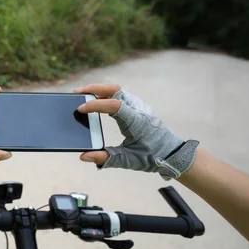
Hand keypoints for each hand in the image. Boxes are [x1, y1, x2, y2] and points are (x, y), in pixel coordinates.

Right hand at [74, 84, 198, 178]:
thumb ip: (105, 158)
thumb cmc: (152, 157)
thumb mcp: (127, 160)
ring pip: (117, 89)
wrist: (172, 154)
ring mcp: (139, 106)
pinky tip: (97, 102)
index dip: (95, 105)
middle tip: (76, 93)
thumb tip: (84, 156)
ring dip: (99, 90)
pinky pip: (121, 95)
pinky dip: (106, 94)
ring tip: (83, 95)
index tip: (80, 109)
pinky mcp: (139, 107)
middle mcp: (138, 109)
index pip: (113, 105)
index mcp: (136, 120)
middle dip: (94, 88)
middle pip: (114, 89)